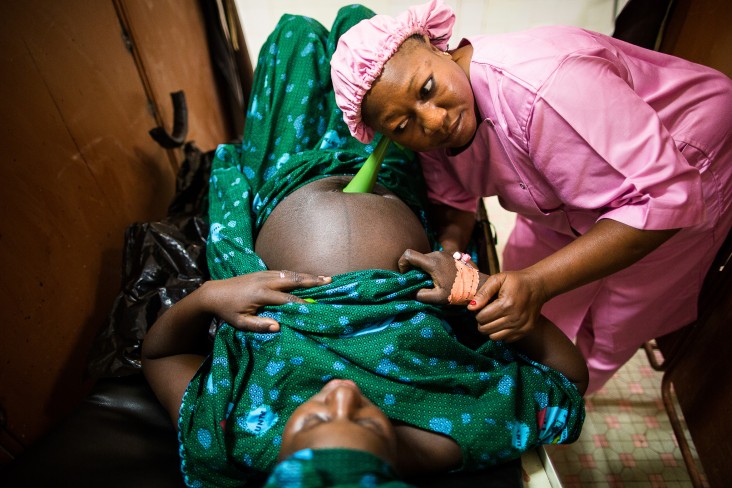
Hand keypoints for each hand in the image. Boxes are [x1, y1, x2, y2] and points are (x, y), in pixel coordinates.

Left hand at [199, 270, 330, 331]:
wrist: (213, 293)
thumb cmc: (228, 311)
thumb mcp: (240, 322)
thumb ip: (259, 325)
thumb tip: (278, 327)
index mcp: (260, 295)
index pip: (285, 299)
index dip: (301, 303)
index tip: (316, 307)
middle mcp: (264, 281)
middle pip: (292, 280)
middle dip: (311, 281)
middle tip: (328, 281)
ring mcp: (264, 274)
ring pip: (290, 274)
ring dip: (307, 276)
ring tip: (324, 277)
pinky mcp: (262, 272)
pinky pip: (284, 272)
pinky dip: (297, 274)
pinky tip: (307, 276)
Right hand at [398, 249, 462, 303]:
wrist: (478, 286)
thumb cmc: (459, 292)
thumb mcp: (438, 298)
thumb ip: (421, 295)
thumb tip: (409, 292)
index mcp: (433, 262)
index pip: (408, 254)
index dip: (402, 264)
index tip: (405, 275)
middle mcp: (437, 254)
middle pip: (416, 257)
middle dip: (412, 269)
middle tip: (417, 283)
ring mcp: (443, 253)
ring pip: (424, 258)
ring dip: (422, 269)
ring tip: (429, 282)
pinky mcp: (448, 255)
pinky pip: (433, 259)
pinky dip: (430, 267)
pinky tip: (438, 278)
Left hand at [468, 269, 547, 341]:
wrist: (538, 286)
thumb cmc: (516, 281)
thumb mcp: (498, 279)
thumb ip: (483, 293)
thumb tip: (470, 307)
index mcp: (506, 304)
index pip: (481, 317)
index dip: (478, 312)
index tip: (482, 306)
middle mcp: (514, 318)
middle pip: (486, 329)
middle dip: (482, 321)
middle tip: (487, 313)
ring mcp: (521, 326)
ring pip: (494, 337)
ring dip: (490, 329)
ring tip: (493, 319)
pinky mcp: (526, 331)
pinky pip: (506, 339)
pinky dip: (501, 333)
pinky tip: (503, 322)